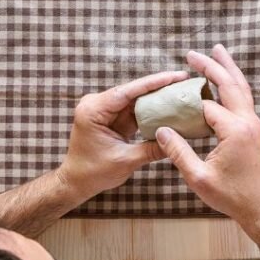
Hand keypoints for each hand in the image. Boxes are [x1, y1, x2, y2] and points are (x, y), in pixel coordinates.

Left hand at [57, 69, 188, 201]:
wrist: (75, 183)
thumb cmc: (92, 173)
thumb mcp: (125, 161)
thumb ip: (151, 149)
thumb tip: (178, 140)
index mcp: (93, 110)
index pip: (128, 91)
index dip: (154, 82)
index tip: (176, 75)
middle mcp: (97, 104)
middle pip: (134, 90)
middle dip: (160, 86)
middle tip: (185, 81)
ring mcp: (105, 108)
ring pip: (137, 97)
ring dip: (158, 96)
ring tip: (182, 90)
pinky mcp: (112, 115)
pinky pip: (135, 107)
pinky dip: (152, 108)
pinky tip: (170, 104)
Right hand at [155, 44, 259, 240]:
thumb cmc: (231, 196)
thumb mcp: (199, 178)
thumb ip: (179, 152)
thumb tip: (160, 131)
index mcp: (235, 130)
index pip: (207, 106)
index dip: (187, 103)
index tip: (168, 97)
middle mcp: (248, 120)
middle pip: (230, 84)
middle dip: (212, 66)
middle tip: (193, 53)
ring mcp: (254, 122)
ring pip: (241, 87)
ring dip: (228, 68)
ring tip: (218, 51)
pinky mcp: (255, 127)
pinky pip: (244, 98)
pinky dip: (234, 84)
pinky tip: (226, 80)